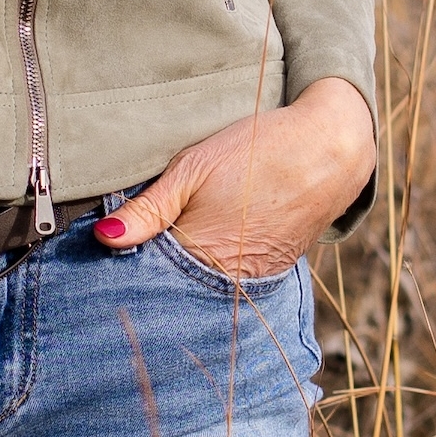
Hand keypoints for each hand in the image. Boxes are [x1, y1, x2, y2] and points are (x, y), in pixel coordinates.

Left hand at [91, 78, 376, 281]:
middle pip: (173, 288)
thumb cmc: (259, 150)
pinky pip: (229, 280)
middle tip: (133, 249)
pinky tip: (206, 245)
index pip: (146, 278)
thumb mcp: (195, 167)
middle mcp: (227, 279)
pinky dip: (212, 268)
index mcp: (201, 254)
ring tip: (175, 243)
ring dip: (182, 273)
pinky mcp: (271, 273)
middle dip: (152, 273)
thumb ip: (149, 208)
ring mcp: (253, 281)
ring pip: (201, 286)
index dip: (126, 264)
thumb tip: (104, 238)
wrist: (331, 149)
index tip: (104, 254)